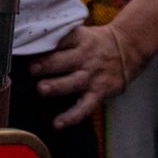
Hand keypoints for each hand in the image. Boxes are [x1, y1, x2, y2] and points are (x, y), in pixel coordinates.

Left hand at [30, 19, 147, 127]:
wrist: (128, 50)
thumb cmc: (96, 42)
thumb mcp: (81, 33)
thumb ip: (61, 38)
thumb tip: (31, 44)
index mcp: (80, 39)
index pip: (62, 39)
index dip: (46, 43)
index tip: (29, 47)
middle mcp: (85, 57)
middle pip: (64, 60)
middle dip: (47, 65)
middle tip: (31, 69)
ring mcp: (92, 76)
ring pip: (73, 82)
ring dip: (57, 86)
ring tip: (41, 89)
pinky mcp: (99, 92)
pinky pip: (85, 107)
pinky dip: (72, 116)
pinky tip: (58, 123)